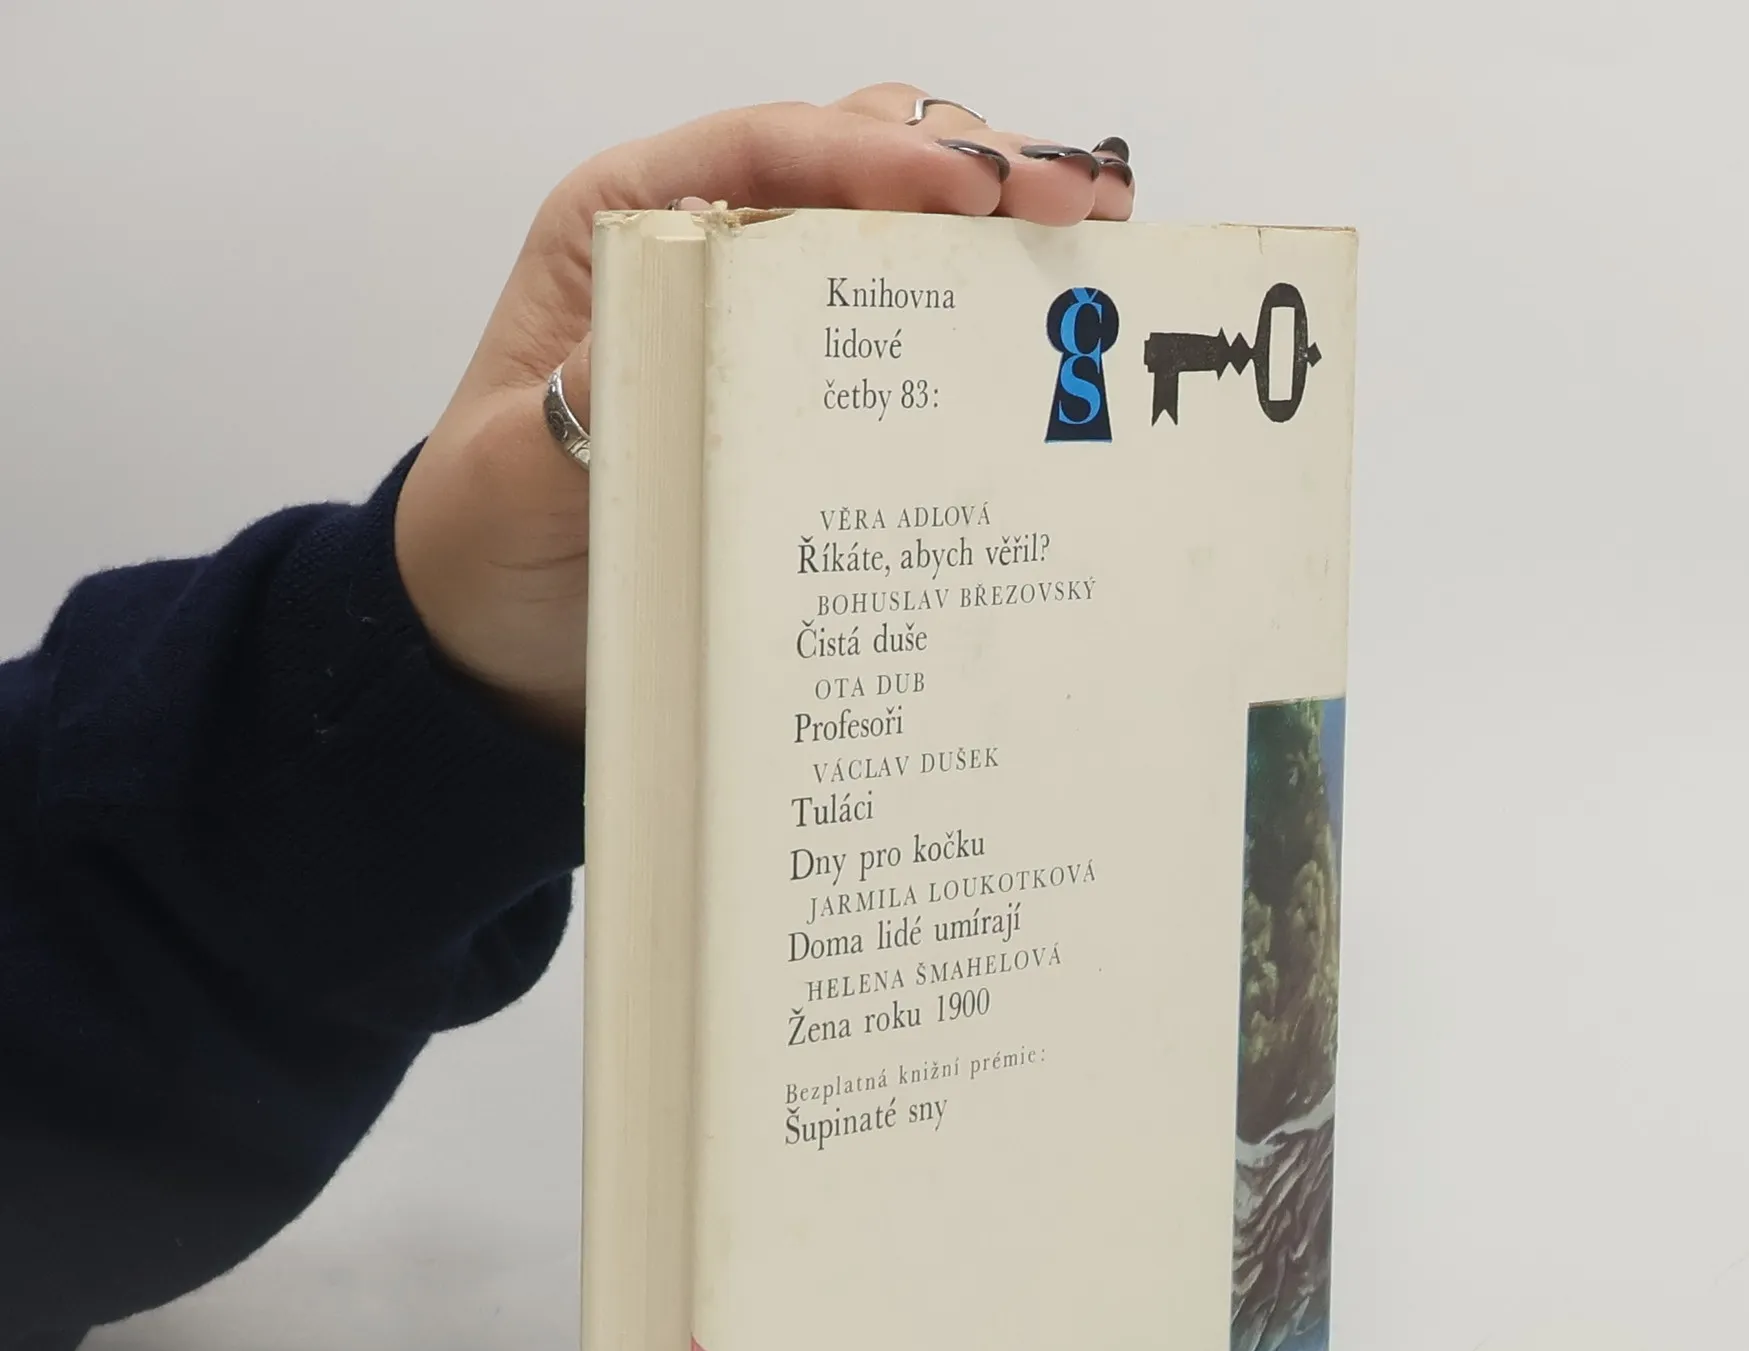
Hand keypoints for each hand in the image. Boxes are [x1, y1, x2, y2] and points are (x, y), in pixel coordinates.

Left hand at [393, 83, 1133, 738]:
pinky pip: (905, 331)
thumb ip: (574, 414)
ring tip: (1092, 235)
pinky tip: (1044, 327)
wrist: (498, 634)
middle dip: (973, 162)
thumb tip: (651, 345)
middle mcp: (707, 250)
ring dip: (996, 224)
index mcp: (624, 228)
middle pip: (856, 160)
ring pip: (897, 230)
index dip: (874, 154)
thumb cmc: (491, 540)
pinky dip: (979, 314)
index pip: (765, 153)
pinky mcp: (807, 392)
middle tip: (1071, 198)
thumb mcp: (511, 480)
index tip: (967, 187)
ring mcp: (767, 318)